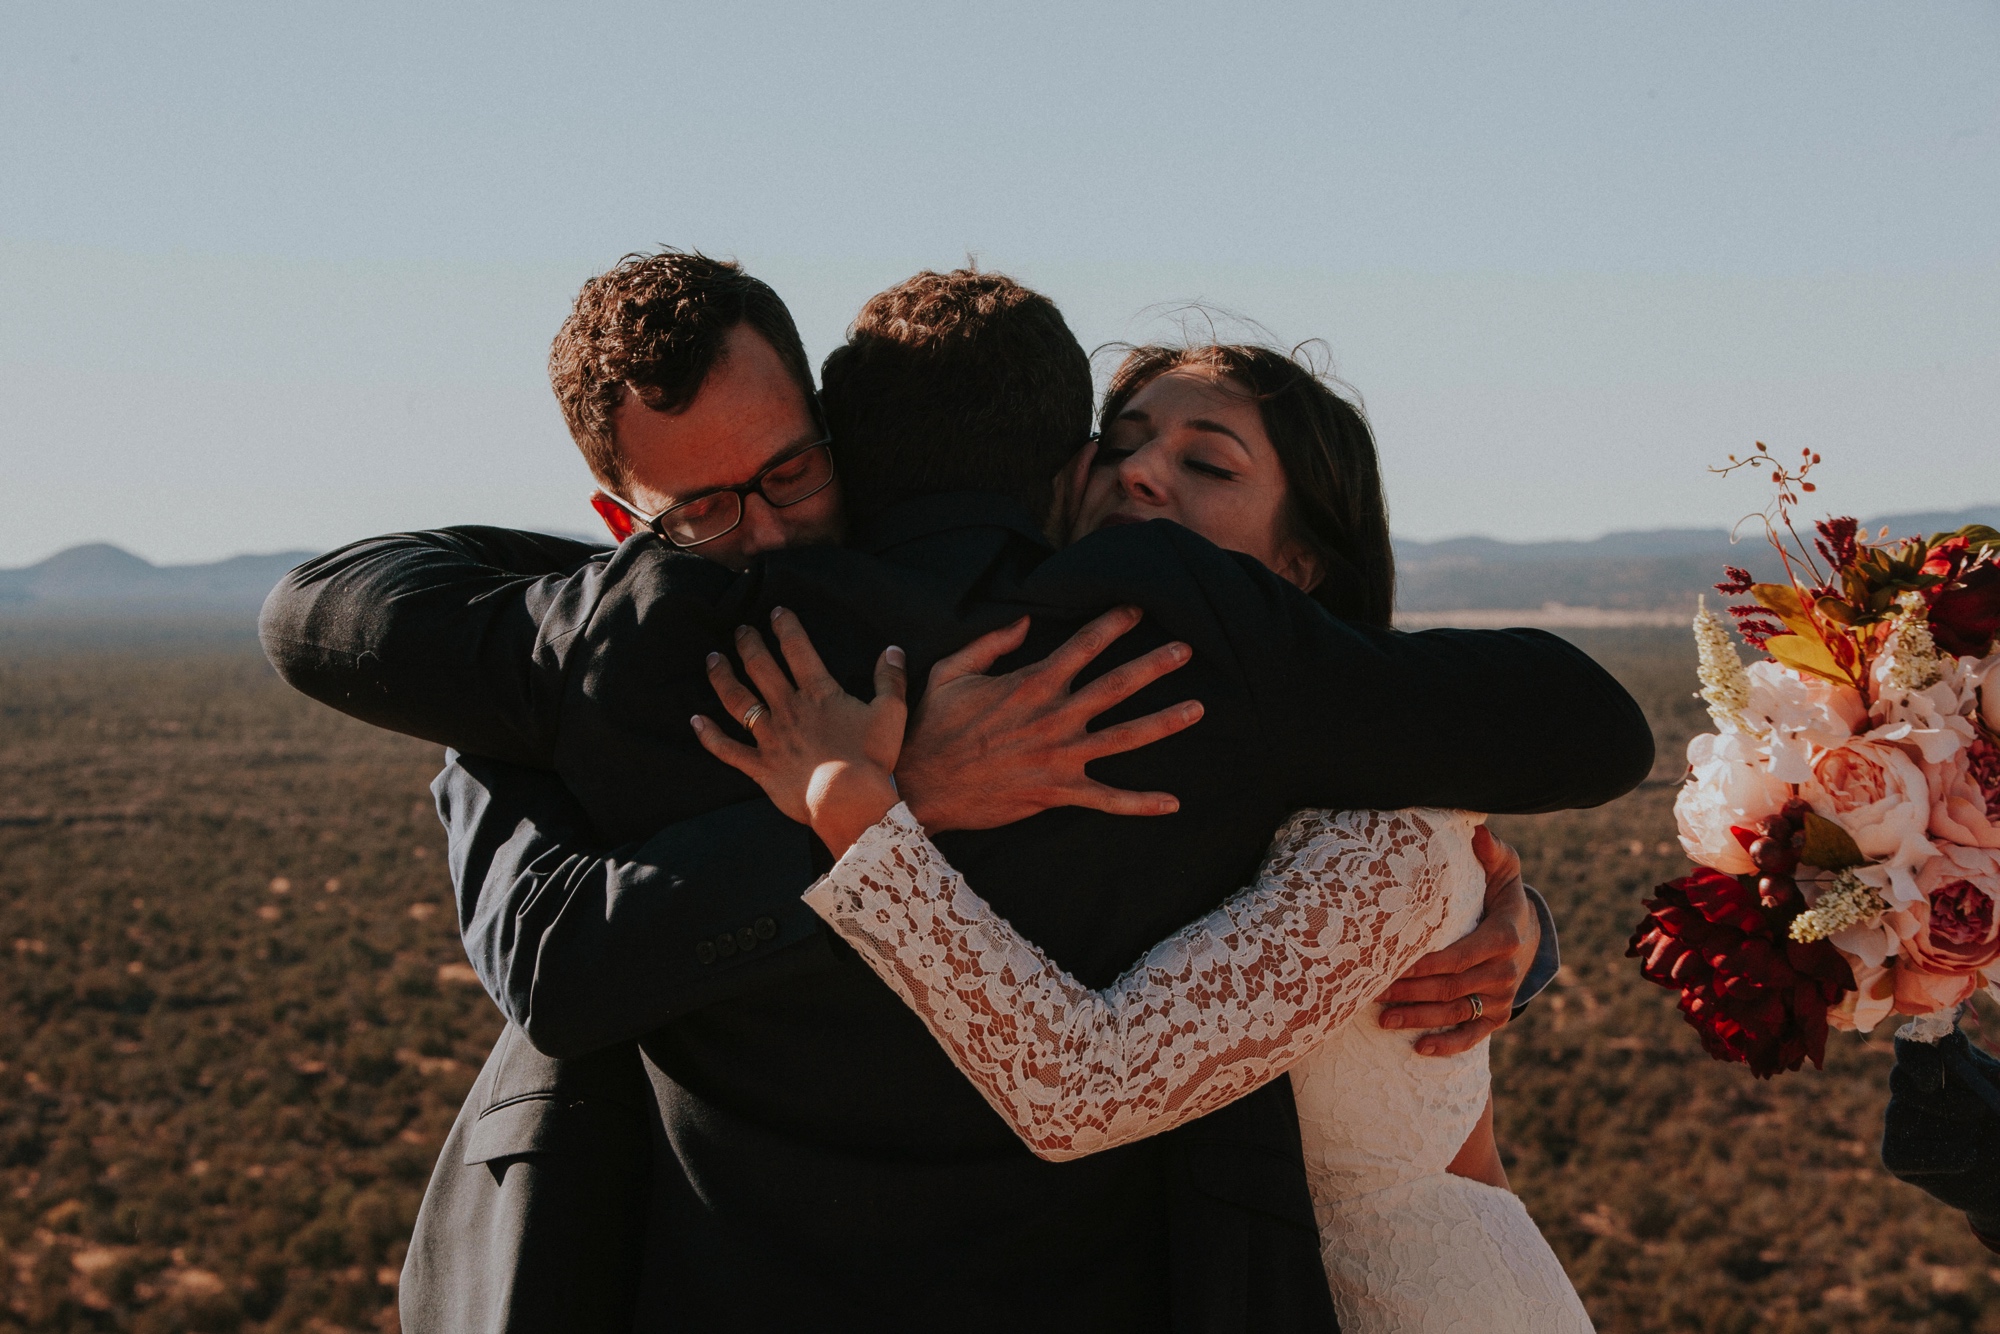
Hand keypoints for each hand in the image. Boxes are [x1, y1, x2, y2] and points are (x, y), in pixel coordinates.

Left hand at [691, 607, 905, 855]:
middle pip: (760, 667)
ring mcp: (770, 738)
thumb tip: (892, 649)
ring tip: (712, 659)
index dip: (785, 627)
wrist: (848, 800)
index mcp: (819, 694)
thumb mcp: (891, 714)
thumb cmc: (872, 758)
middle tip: (741, 630)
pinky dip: (709, 736)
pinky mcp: (760, 766)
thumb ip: (890, 679)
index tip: (775, 611)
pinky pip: (728, 749)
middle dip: (749, 644)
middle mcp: (788, 709)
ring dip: (722, 677)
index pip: (797, 650)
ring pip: (738, 700)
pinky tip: (695, 721)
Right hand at [896, 606, 1205, 831]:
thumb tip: (1024, 620)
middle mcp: (1054, 716)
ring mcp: (1060, 756)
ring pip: (1124, 737)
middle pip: (1116, 685)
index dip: (1113, 624)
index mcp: (1031, 683)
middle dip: (1154, 663)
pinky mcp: (1056, 791)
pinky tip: (1172, 802)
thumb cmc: (932, 727)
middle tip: (1187, 648)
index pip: (1082, 646)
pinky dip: (1140, 803)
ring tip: (1197, 708)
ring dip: (1164, 722)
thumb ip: (990, 643)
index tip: (1139, 609)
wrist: (920, 786)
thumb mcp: (951, 672)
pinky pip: (1106, 798)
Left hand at [1376, 826, 1535, 1056]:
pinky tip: (1420, 1050)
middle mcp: (1505, 972)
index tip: (1394, 964)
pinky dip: (1448, 1045)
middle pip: (1451, 988)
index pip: (1460, 956)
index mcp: (1503, 937)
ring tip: (1384, 1021)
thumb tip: (1476, 829)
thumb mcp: (1502, 870)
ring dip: (1419, 1019)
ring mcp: (1503, 998)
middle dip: (1411, 992)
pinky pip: (1473, 1035)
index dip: (1427, 964)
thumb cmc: (1500, 894)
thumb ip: (1491, 851)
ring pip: (1457, 1014)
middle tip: (1373, 992)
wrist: (1527, 931)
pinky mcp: (1498, 1017)